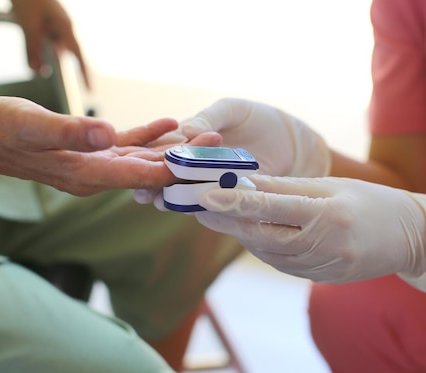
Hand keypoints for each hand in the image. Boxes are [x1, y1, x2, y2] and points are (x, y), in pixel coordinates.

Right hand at [0, 96, 218, 195]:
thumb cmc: (3, 131)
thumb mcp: (33, 127)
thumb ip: (70, 133)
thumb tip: (105, 136)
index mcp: (88, 174)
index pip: (142, 177)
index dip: (174, 171)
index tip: (204, 165)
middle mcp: (98, 175)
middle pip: (150, 171)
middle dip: (184, 162)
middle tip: (219, 148)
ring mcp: (96, 165)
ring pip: (144, 160)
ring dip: (173, 150)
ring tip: (206, 137)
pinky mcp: (93, 152)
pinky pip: (128, 146)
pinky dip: (149, 136)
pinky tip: (170, 123)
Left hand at [10, 0, 89, 86]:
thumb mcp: (28, 25)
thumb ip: (32, 49)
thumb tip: (36, 71)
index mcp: (65, 26)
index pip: (78, 54)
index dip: (85, 73)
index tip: (90, 90)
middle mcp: (63, 27)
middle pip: (61, 53)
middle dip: (51, 63)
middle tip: (41, 71)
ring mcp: (55, 24)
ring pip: (50, 48)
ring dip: (40, 56)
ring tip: (33, 64)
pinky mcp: (46, 23)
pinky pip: (43, 42)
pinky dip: (36, 49)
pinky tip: (30, 52)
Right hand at [134, 97, 331, 204]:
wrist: (291, 140)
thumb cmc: (258, 118)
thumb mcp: (232, 110)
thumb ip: (209, 118)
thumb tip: (185, 129)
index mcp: (190, 138)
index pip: (164, 148)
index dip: (148, 156)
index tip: (134, 163)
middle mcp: (197, 162)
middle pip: (169, 174)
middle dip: (153, 183)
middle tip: (140, 192)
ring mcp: (212, 181)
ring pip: (185, 190)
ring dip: (170, 197)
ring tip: (158, 202)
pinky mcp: (229, 195)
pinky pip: (211, 201)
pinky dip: (199, 205)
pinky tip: (187, 209)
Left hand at [195, 175, 425, 300]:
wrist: (411, 237)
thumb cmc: (371, 202)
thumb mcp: (332, 186)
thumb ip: (287, 187)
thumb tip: (245, 182)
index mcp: (329, 214)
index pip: (272, 207)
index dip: (235, 203)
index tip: (203, 196)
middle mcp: (325, 243)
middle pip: (262, 235)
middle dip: (226, 222)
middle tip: (197, 207)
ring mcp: (323, 266)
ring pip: (268, 252)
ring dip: (240, 234)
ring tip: (215, 217)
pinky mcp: (321, 277)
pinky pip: (282, 263)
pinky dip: (262, 247)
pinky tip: (250, 233)